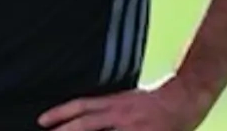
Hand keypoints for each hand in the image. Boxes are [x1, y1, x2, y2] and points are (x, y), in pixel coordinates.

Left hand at [36, 74, 212, 130]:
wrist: (185, 99)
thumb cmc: (153, 101)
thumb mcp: (126, 98)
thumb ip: (106, 107)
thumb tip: (85, 114)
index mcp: (115, 102)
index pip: (82, 106)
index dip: (60, 112)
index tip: (42, 120)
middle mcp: (120, 115)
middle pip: (86, 124)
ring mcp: (132, 129)